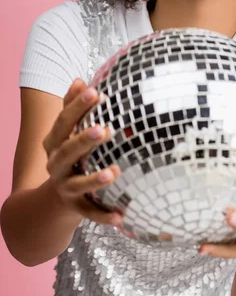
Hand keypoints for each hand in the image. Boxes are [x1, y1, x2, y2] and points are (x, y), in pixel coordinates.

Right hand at [42, 78, 123, 226]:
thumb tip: (80, 80)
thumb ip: (72, 107)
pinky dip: (105, 216)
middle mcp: (56, 165)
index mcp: (54, 143)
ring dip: (95, 179)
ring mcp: (65, 187)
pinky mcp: (76, 208)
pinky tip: (121, 216)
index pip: (63, 121)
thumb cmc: (69, 154)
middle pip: (67, 151)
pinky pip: (91, 213)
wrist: (54, 197)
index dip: (77, 106)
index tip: (95, 92)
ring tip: (114, 172)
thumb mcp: (66, 132)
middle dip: (84, 140)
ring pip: (78, 184)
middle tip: (105, 129)